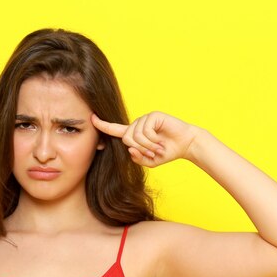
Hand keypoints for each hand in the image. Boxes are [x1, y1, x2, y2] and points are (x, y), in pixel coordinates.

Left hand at [91, 111, 210, 166]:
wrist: (185, 144)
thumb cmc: (167, 152)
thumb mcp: (150, 161)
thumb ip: (138, 158)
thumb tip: (130, 150)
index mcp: (134, 134)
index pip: (114, 129)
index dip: (103, 125)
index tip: (91, 118)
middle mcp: (137, 125)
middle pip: (126, 138)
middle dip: (140, 149)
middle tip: (153, 152)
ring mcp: (145, 119)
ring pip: (135, 136)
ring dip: (148, 146)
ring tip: (159, 147)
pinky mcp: (153, 116)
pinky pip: (145, 131)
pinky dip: (153, 139)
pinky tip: (161, 140)